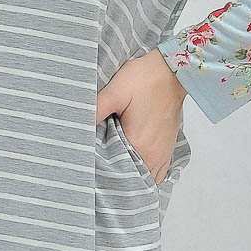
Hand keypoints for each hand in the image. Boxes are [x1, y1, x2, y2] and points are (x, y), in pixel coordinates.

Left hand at [96, 49, 186, 185]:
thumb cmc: (145, 79)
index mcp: (138, 144)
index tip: (92, 172)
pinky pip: (158, 172)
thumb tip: (77, 125)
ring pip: (146, 179)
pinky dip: (146, 174)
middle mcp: (153, 154)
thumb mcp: (115, 92)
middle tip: (100, 174)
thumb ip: (95, 109)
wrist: (173, 70)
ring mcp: (162, 153)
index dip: (104, 175)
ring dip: (133, 178)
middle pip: (133, 180)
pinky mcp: (168, 147)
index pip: (119, 174)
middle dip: (117, 179)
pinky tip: (134, 168)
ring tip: (115, 173)